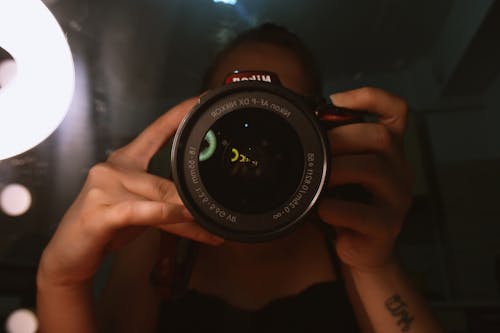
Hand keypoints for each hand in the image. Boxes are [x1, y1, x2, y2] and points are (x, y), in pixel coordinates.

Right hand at [37, 97, 223, 287]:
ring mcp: (105, 188)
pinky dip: (167, 214)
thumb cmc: (106, 226)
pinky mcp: (100, 211)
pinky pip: (143, 210)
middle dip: (196, 200)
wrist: (68, 254)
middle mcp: (114, 168)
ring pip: (162, 195)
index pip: (157, 130)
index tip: (201, 99)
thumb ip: (164, 199)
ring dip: (191, 217)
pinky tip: (186, 218)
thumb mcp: (139, 208)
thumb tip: (198, 204)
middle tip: (221, 210)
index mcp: (125, 160)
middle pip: (168, 180)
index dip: (180, 114)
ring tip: (213, 228)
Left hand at [318, 87, 413, 271]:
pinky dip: (337, 208)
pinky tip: (322, 210)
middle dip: (342, 138)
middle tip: (314, 149)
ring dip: (338, 169)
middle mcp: (398, 170)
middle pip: (381, 137)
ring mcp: (396, 199)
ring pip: (374, 169)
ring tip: (318, 179)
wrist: (361, 252)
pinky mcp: (387, 227)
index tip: (335, 99)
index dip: (371, 97)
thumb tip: (302, 124)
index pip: (395, 112)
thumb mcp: (340, 173)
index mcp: (388, 151)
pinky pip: (363, 213)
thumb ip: (332, 150)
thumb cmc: (345, 206)